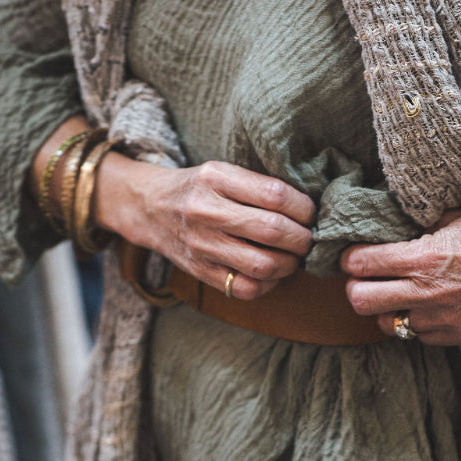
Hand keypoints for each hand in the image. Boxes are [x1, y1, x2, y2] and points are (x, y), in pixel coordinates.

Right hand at [95, 156, 315, 300]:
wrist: (149, 207)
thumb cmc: (199, 189)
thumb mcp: (222, 172)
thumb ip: (259, 187)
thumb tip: (309, 212)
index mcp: (216, 178)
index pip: (276, 195)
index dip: (304, 209)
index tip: (311, 214)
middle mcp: (206, 211)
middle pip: (272, 231)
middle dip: (303, 239)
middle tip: (310, 240)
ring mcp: (201, 245)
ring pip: (262, 265)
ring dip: (290, 265)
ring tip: (295, 258)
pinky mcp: (199, 271)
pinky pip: (245, 288)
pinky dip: (268, 285)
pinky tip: (272, 274)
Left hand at [341, 203, 460, 345]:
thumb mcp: (451, 217)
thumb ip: (414, 232)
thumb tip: (384, 235)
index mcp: (424, 258)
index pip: (360, 265)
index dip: (351, 259)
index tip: (355, 256)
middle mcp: (429, 294)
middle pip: (360, 302)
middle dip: (357, 288)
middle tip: (366, 279)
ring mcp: (445, 320)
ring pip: (390, 324)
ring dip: (389, 308)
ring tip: (402, 293)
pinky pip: (420, 336)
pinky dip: (418, 322)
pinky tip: (430, 305)